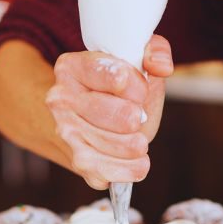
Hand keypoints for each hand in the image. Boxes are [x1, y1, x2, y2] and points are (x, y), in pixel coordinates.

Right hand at [46, 35, 173, 188]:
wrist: (86, 120)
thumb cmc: (116, 90)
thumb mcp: (135, 61)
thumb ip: (155, 51)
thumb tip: (161, 67)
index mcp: (72, 67)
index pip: (113, 74)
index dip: (138, 85)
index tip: (141, 90)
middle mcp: (61, 99)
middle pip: (117, 114)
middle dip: (137, 117)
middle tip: (137, 116)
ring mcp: (66, 132)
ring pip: (117, 145)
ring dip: (137, 143)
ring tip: (137, 137)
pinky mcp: (78, 161)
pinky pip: (111, 172)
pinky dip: (132, 167)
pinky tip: (135, 158)